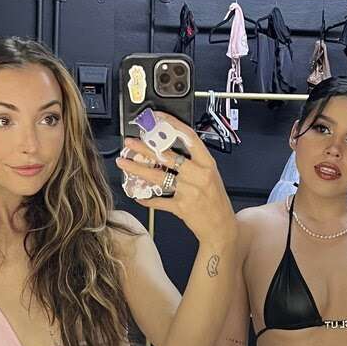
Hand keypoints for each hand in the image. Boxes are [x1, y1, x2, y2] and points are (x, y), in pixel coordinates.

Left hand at [115, 113, 235, 243]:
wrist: (222, 227)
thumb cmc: (215, 201)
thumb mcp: (211, 176)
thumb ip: (193, 163)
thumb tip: (168, 150)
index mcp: (207, 164)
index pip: (189, 138)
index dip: (172, 125)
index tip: (158, 118)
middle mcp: (198, 175)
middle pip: (168, 157)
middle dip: (145, 148)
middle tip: (130, 142)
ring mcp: (189, 192)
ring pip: (159, 177)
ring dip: (138, 169)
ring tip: (124, 162)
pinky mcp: (181, 207)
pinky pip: (159, 201)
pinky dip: (146, 199)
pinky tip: (136, 195)